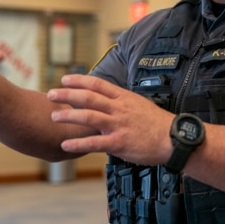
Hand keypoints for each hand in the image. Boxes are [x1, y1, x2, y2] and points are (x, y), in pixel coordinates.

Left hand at [48, 75, 173, 164]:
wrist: (173, 139)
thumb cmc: (158, 124)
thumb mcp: (140, 105)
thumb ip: (123, 104)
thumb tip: (109, 102)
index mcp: (124, 98)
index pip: (98, 84)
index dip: (79, 80)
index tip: (65, 79)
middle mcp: (119, 109)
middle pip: (88, 97)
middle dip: (67, 94)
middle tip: (51, 94)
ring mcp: (118, 125)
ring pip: (88, 116)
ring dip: (68, 115)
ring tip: (54, 116)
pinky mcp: (119, 143)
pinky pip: (94, 142)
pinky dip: (78, 143)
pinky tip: (65, 144)